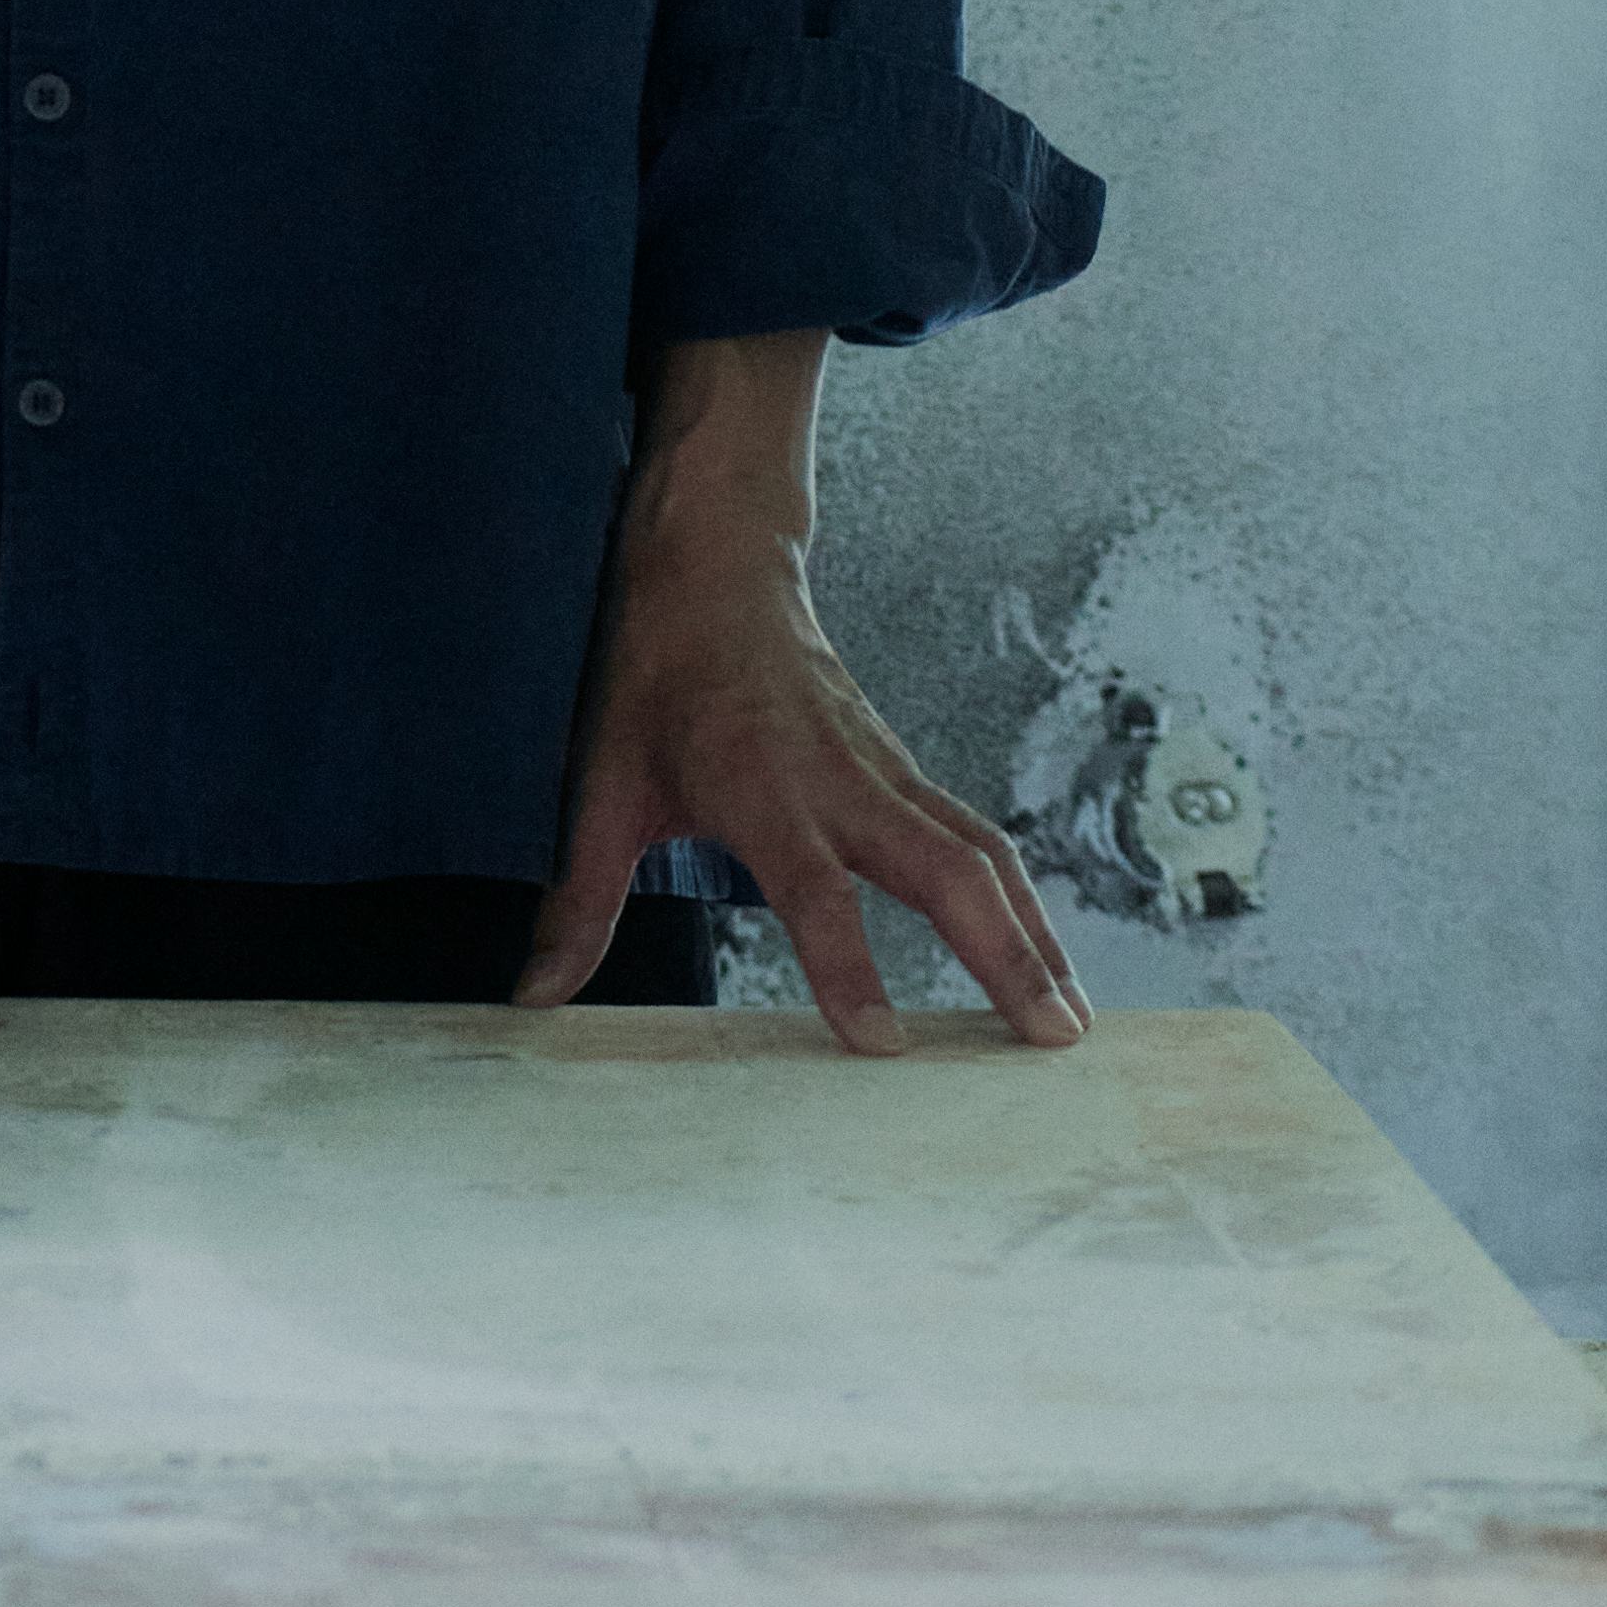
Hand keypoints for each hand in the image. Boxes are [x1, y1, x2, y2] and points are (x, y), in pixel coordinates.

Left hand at [521, 329, 1085, 1044]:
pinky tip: (1044, 952)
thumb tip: (535, 993)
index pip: (816, 889)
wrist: (715, 564)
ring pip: (982, 854)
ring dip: (1033, 934)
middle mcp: (844, 779)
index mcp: (764, 784)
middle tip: (1049, 1037)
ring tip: (1071, 1019)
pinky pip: (977, 836)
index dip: (848, 965)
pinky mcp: (904, 770)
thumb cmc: (656, 672)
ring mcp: (886, 771)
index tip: (882, 1042)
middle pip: (945, 872)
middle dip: (1004, 956)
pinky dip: (1020, 897)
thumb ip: (580, 898)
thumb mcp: (603, 784)